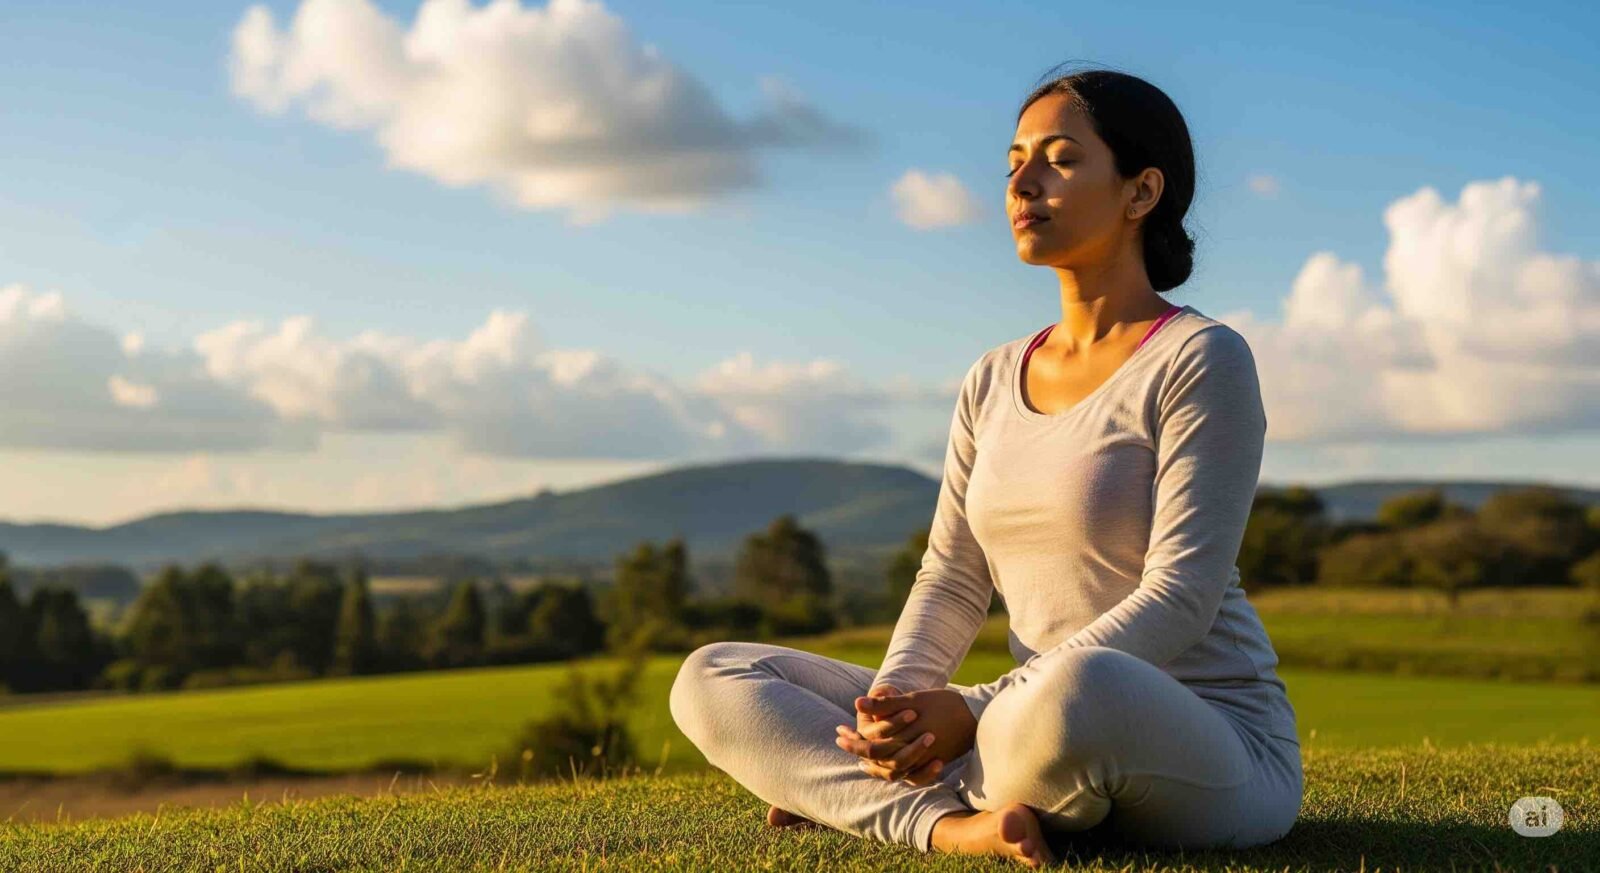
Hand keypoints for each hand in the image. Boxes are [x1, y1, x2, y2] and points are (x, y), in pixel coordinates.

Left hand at [835, 686, 977, 784]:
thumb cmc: (944, 704)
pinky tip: (884, 765)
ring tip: (859, 758)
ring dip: (873, 763)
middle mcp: (912, 754)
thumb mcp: (914, 700)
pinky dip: (894, 770)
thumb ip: (885, 705)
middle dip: (858, 750)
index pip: (871, 746)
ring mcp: (922, 762)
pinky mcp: (932, 764)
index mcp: (905, 738)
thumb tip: (857, 702)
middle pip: (878, 759)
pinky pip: (908, 775)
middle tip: (840, 739)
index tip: (838, 735)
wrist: (976, 717)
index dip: (853, 741)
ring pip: (892, 770)